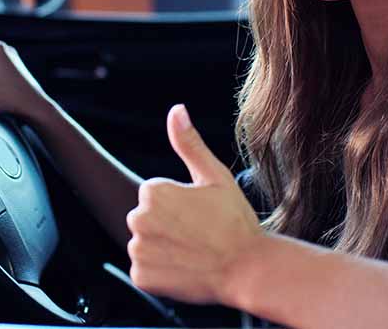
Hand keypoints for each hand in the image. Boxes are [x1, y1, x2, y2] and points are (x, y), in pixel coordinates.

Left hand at [126, 104, 262, 304]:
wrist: (248, 269)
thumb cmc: (235, 221)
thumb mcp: (215, 176)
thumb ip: (189, 143)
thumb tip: (176, 110)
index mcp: (153, 192)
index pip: (153, 194)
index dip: (178, 204)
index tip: (199, 215)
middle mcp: (139, 219)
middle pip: (145, 218)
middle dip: (165, 225)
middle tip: (197, 234)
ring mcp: (139, 250)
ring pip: (144, 244)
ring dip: (162, 249)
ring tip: (192, 252)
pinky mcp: (141, 277)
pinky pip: (143, 271)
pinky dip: (159, 273)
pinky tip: (183, 269)